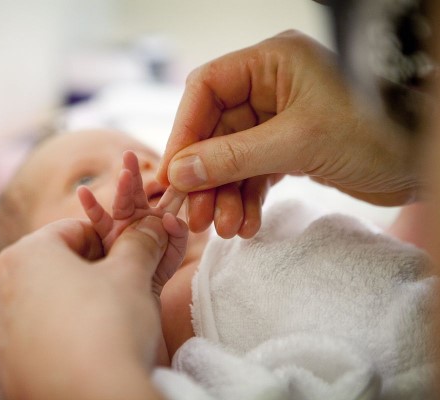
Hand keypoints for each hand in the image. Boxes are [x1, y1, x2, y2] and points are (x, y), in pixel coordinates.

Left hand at [0, 217, 167, 399]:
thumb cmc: (110, 326)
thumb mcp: (132, 275)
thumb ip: (138, 243)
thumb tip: (148, 227)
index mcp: (23, 257)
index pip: (71, 231)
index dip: (106, 241)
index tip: (127, 258)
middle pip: (52, 269)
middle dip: (86, 274)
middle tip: (119, 290)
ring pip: (41, 307)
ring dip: (70, 307)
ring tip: (103, 325)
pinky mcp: (3, 373)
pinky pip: (33, 345)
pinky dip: (56, 342)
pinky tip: (84, 354)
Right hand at [77, 150, 188, 290]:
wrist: (138, 292)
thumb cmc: (158, 270)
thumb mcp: (174, 251)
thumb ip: (178, 234)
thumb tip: (168, 218)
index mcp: (159, 217)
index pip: (171, 197)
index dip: (176, 186)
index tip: (180, 170)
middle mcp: (139, 216)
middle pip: (138, 190)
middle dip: (135, 173)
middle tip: (129, 154)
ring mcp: (121, 224)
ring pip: (122, 201)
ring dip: (123, 185)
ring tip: (123, 172)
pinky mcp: (106, 235)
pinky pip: (98, 218)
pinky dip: (90, 205)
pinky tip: (83, 191)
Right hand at [157, 30, 420, 237]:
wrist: (424, 159)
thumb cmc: (377, 132)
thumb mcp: (298, 143)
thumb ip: (233, 157)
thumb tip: (179, 172)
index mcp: (271, 63)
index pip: (206, 90)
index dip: (183, 132)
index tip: (172, 174)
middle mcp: (271, 86)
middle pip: (215, 131)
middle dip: (206, 176)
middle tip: (195, 214)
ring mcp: (279, 119)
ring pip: (232, 158)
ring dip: (225, 194)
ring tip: (226, 227)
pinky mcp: (290, 148)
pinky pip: (254, 173)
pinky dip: (247, 199)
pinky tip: (246, 224)